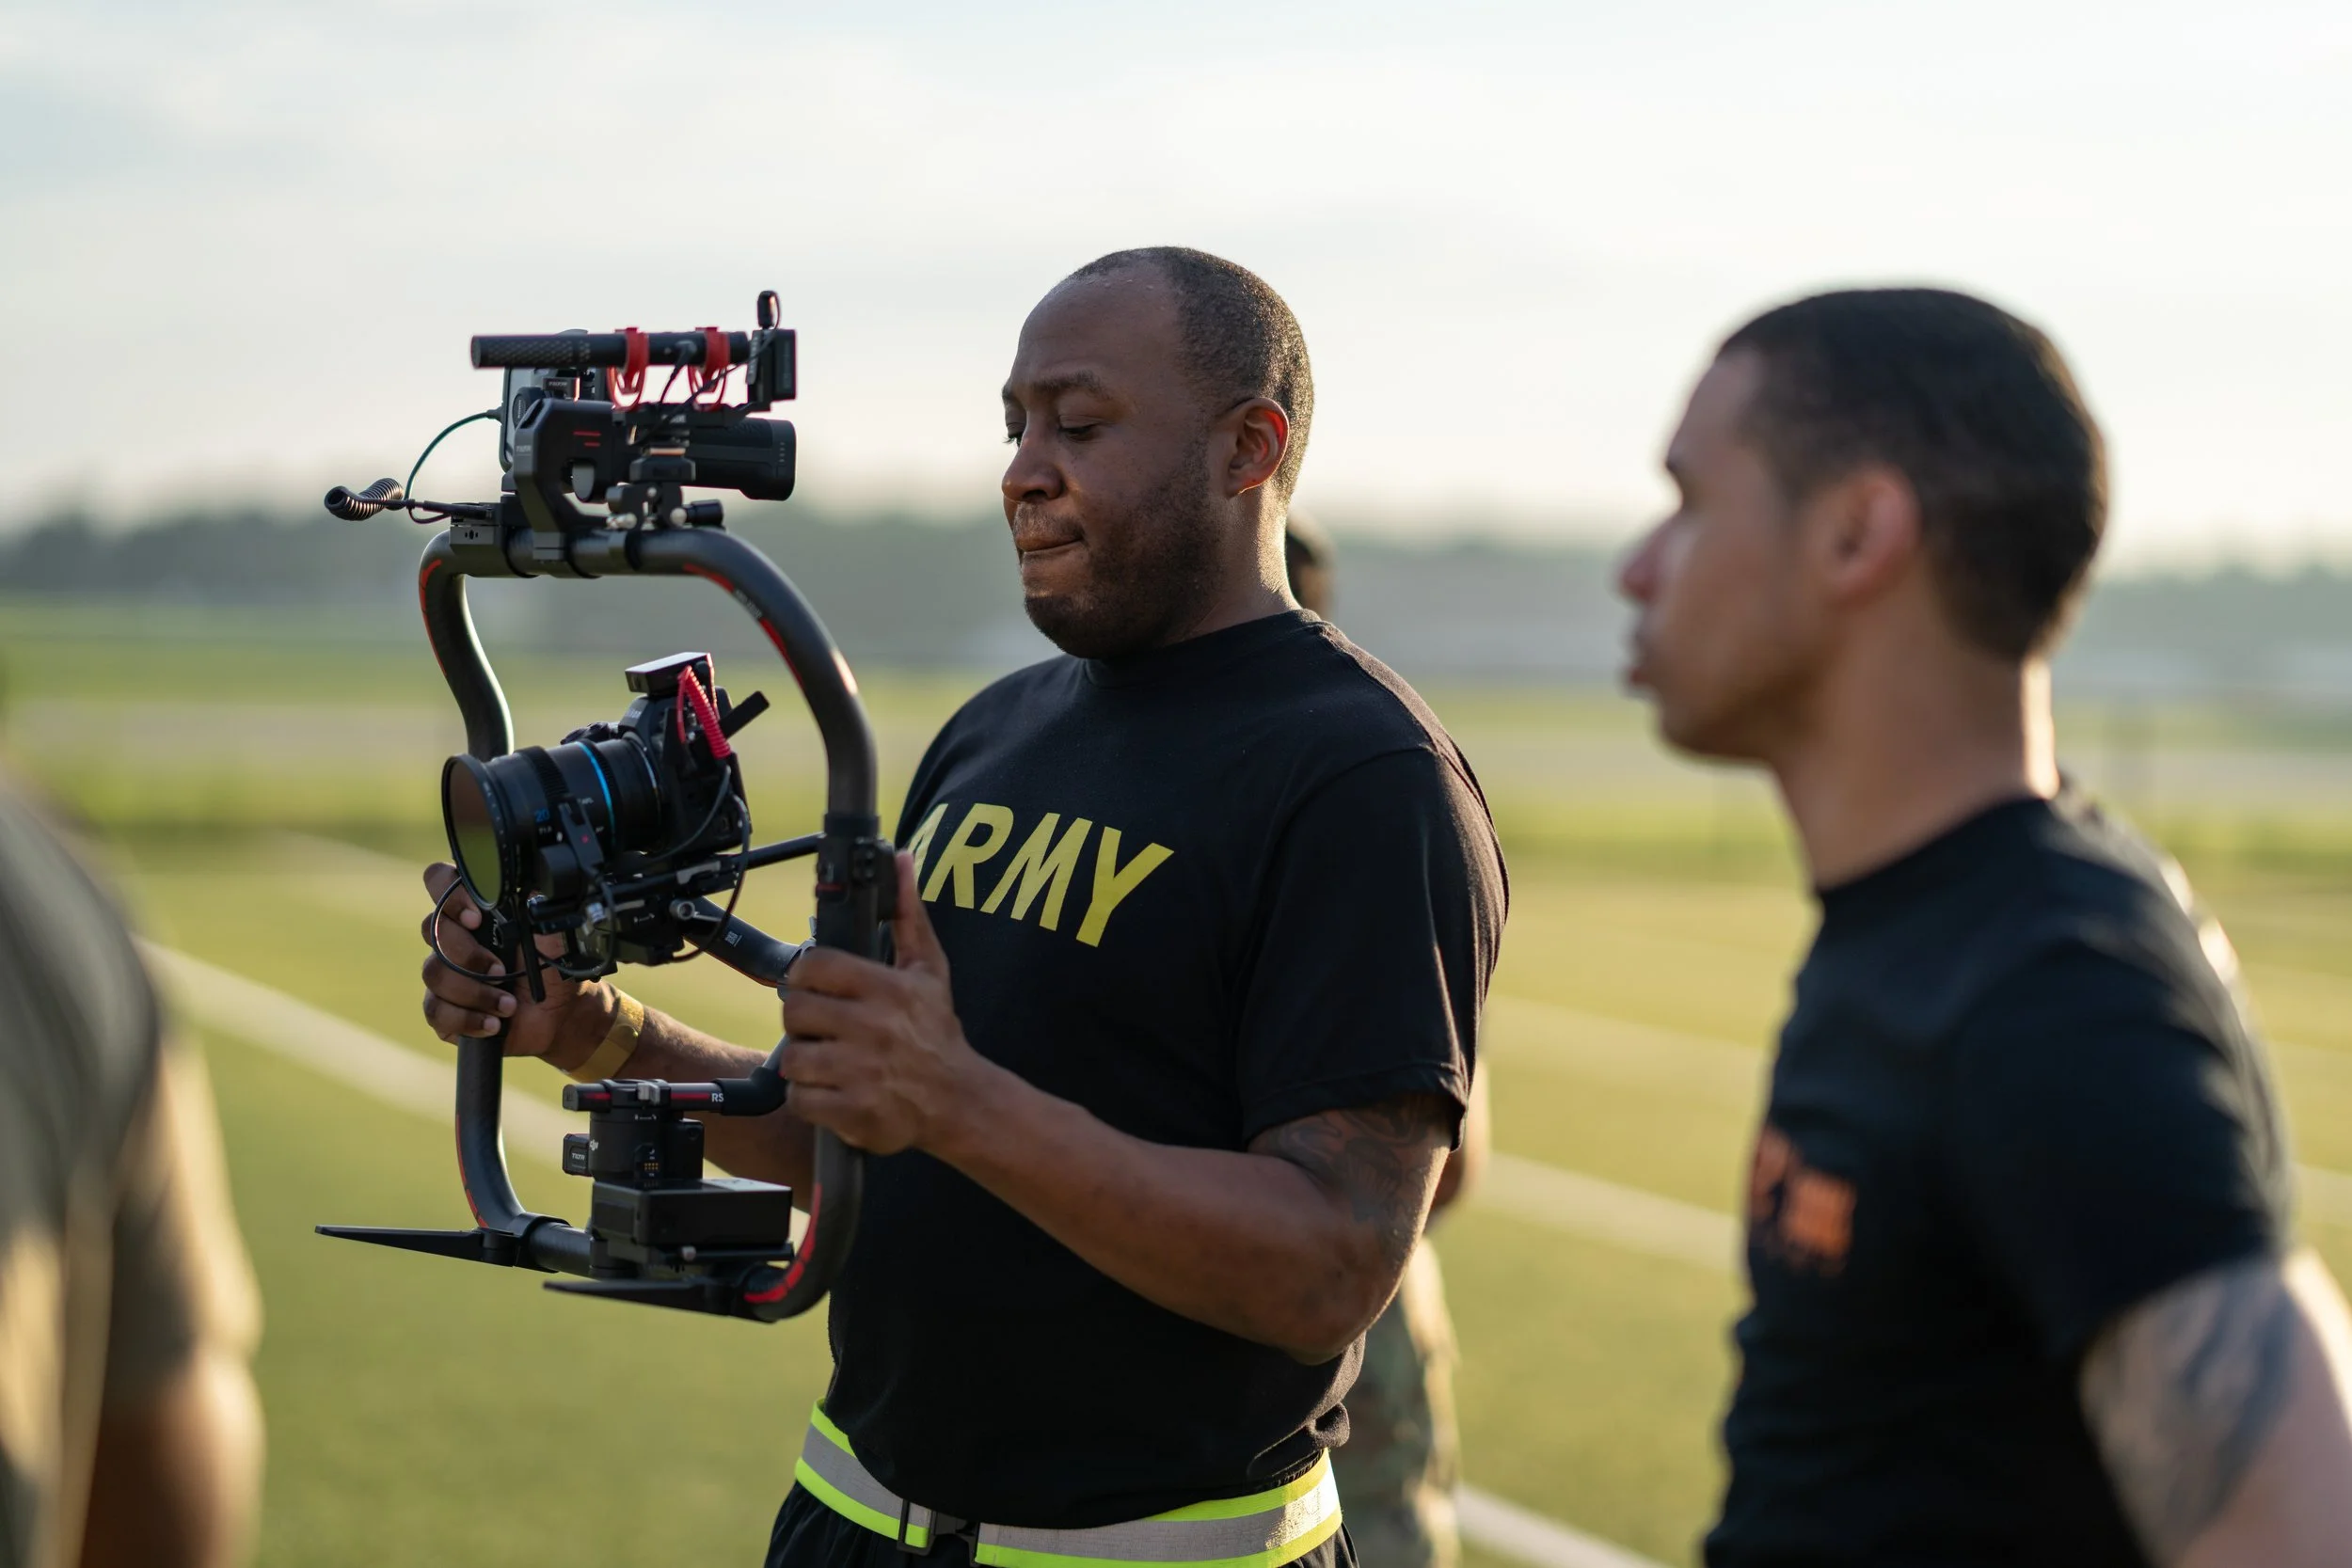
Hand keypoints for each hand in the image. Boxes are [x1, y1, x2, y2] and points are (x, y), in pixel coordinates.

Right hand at [418, 863, 605, 1063]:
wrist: (561, 1012)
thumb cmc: (553, 963)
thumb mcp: (551, 925)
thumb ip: (535, 898)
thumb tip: (531, 874)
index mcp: (475, 910)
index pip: (438, 881)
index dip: (449, 894)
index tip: (478, 918)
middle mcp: (453, 937)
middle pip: (431, 929)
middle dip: (470, 954)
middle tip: (503, 969)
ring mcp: (445, 973)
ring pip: (433, 973)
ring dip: (475, 992)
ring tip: (507, 1004)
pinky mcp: (444, 1008)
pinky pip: (436, 1011)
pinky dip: (467, 1019)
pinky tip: (493, 1023)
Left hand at [779, 852, 996, 1154]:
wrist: (957, 1100)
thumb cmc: (936, 1032)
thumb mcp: (930, 969)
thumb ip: (909, 914)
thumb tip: (903, 860)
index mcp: (887, 988)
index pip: (814, 967)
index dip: (806, 976)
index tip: (814, 985)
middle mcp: (873, 1027)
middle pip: (795, 1011)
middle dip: (804, 1019)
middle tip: (823, 1025)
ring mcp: (860, 1071)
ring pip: (793, 1058)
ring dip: (805, 1061)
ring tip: (829, 1059)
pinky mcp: (852, 1111)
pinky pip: (800, 1098)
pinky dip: (810, 1097)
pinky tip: (833, 1089)